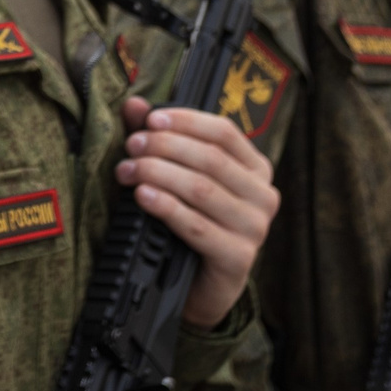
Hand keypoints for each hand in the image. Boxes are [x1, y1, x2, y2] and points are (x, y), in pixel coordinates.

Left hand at [115, 97, 278, 329]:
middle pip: (211, 159)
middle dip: (165, 147)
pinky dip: (167, 208)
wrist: (198, 286)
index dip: (186, 121)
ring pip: (202, 189)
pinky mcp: (239, 258)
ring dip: (159, 174)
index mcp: (255, 169)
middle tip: (132, 146)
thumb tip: (134, 104)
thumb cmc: (190, 224)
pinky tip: (143, 197)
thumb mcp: (177, 176)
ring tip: (128, 170)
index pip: (224, 133)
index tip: (151, 119)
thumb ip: (158, 138)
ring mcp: (255, 228)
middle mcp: (262, 196)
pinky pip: (198, 226)